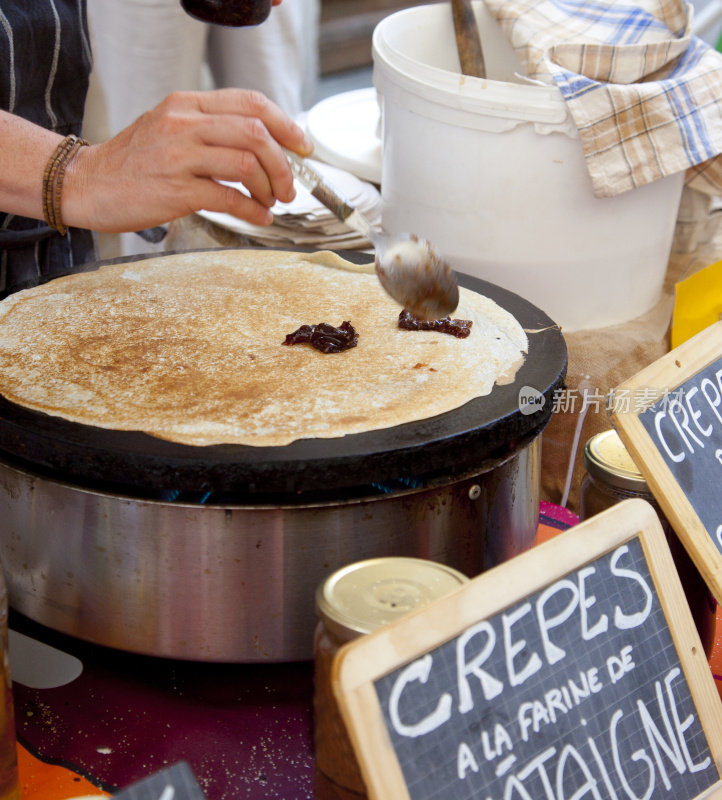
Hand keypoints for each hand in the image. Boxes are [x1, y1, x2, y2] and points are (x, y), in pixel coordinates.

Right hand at [63, 89, 313, 231]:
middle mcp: (185, 124)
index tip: (302, 147)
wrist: (89, 183)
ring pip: (247, 164)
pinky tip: (259, 218)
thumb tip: (263, 147)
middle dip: (283, 164)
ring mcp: (180, 156)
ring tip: (272, 203)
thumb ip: (212, 130)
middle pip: (256, 133)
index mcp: (188, 104)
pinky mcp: (176, 190)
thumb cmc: (135, 162)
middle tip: (288, 187)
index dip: (286, 125)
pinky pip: (230, 198)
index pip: (252, 103)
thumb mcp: (171, 128)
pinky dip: (254, 211)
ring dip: (271, 188)